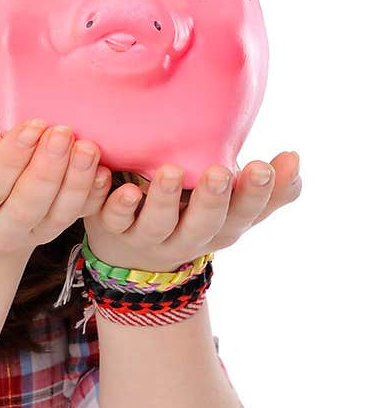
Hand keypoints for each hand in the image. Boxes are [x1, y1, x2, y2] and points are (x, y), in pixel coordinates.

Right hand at [0, 120, 105, 258]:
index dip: (11, 158)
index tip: (33, 126)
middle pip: (26, 206)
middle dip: (48, 168)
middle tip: (63, 132)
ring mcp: (28, 237)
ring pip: (56, 216)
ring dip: (76, 181)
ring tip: (87, 147)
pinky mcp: (53, 232)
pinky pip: (77, 218)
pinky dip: (93, 196)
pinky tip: (103, 172)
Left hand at [83, 152, 302, 272]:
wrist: (130, 248)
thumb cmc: (192, 212)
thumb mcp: (232, 207)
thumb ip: (268, 187)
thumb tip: (295, 159)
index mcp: (220, 228)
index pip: (244, 215)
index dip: (255, 195)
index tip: (263, 166)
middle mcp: (186, 237)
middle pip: (203, 225)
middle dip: (212, 200)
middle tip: (218, 172)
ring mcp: (147, 236)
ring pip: (156, 223)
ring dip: (164, 199)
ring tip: (171, 172)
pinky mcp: (111, 228)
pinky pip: (113, 219)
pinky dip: (118, 205)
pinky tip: (123, 186)